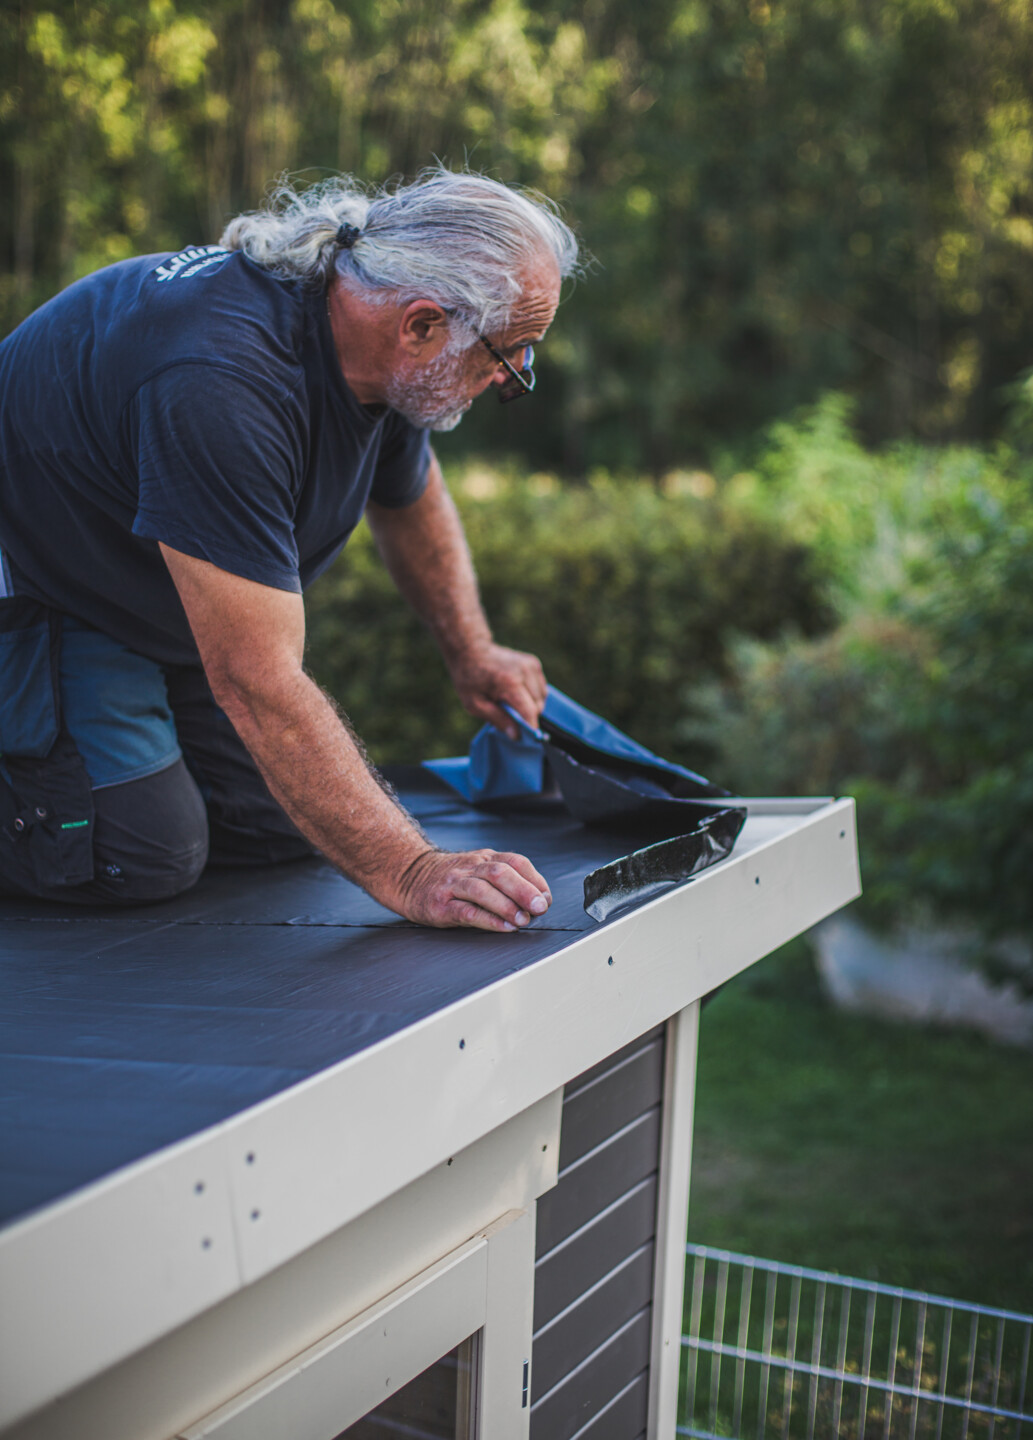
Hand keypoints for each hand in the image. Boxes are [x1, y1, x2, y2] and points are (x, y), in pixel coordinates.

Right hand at [396, 847, 552, 931]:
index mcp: (485, 859)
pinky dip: (488, 920)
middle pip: (501, 873)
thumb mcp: (479, 870)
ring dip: (507, 906)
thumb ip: (506, 880)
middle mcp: (471, 868)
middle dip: (525, 891)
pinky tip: (503, 927)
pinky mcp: (440, 904)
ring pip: (483, 890)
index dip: (535, 880)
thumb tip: (540, 900)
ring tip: (523, 920)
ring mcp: (454, 885)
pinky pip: (467, 911)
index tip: (546, 899)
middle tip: (540, 908)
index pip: (516, 862)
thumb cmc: (452, 879)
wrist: (409, 876)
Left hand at [448, 642, 547, 738]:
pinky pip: (541, 688)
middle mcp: (525, 672)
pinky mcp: (534, 663)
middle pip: (538, 706)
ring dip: (531, 704)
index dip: (529, 727)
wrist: (471, 650)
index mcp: (509, 683)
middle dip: (527, 715)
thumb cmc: (469, 678)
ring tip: (511, 700)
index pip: (530, 712)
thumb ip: (497, 719)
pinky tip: (516, 691)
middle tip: (508, 713)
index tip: (525, 738)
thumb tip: (516, 735)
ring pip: (542, 698)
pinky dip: (532, 694)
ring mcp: (531, 666)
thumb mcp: (474, 704)